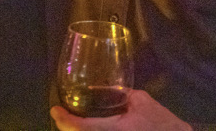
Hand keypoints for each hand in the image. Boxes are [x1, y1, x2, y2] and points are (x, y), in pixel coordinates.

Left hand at [50, 89, 192, 130]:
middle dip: (67, 127)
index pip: (82, 127)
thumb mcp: (141, 101)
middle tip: (60, 115)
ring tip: (70, 121)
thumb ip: (122, 94)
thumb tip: (104, 88)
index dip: (64, 120)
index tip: (55, 111)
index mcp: (115, 129)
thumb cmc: (160, 122)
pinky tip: (85, 127)